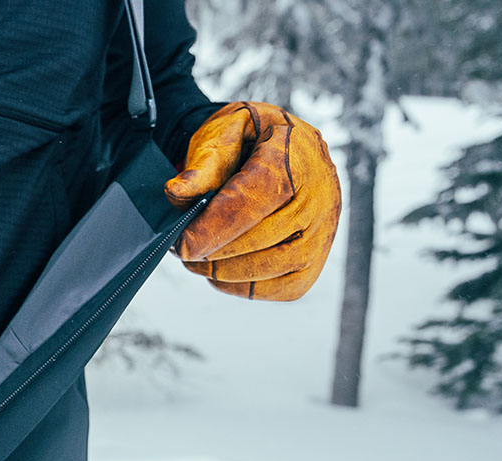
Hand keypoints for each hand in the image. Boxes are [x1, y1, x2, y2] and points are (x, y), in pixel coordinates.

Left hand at [165, 101, 341, 300]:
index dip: (213, 228)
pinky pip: (282, 288)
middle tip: (181, 248)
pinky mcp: (316, 261)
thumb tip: (177, 192)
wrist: (280, 150)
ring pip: (271, 267)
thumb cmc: (248, 141)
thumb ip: (203, 162)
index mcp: (296, 155)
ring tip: (197, 258)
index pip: (254, 200)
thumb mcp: (224, 131)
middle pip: (261, 239)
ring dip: (224, 271)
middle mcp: (320, 195)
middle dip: (212, 251)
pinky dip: (244, 286)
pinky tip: (222, 270)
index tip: (180, 244)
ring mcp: (324, 231)